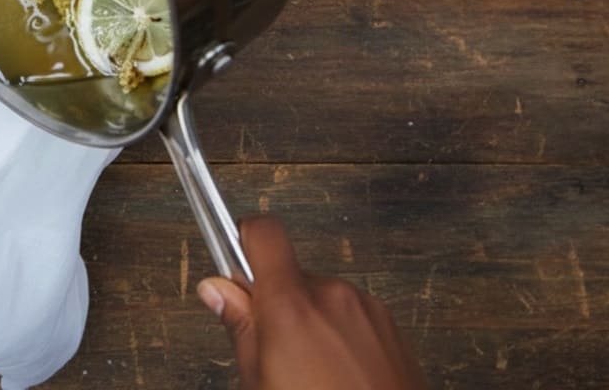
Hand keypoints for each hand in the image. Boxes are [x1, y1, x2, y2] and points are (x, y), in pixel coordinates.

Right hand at [197, 216, 427, 389]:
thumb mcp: (260, 383)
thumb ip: (241, 329)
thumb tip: (217, 291)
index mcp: (292, 305)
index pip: (264, 233)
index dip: (244, 238)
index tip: (234, 254)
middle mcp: (333, 296)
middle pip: (291, 275)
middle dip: (277, 304)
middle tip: (272, 351)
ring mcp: (367, 310)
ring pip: (322, 300)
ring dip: (311, 325)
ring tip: (312, 375)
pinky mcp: (392, 328)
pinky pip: (352, 317)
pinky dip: (341, 338)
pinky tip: (340, 377)